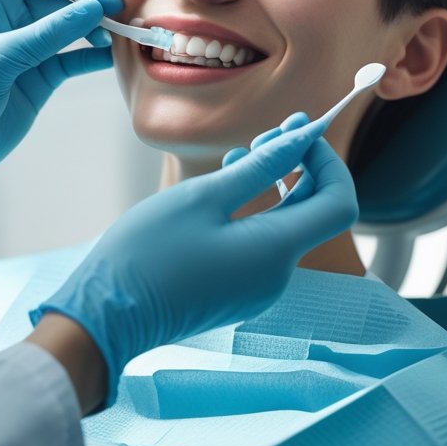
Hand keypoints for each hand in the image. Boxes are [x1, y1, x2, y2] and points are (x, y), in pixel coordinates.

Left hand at [0, 0, 121, 235]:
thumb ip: (48, 34)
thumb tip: (93, 8)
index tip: (109, 0)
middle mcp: (9, 18)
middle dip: (94, 4)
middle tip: (123, 20)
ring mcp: (26, 48)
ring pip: (72, 28)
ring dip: (97, 30)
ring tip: (120, 39)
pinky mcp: (37, 77)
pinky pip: (72, 59)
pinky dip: (92, 57)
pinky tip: (110, 59)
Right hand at [30, 115, 357, 403]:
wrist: (107, 315)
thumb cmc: (147, 253)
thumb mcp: (202, 198)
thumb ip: (259, 168)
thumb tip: (300, 138)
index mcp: (276, 250)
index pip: (339, 202)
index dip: (329, 160)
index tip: (300, 130)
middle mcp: (278, 274)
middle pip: (315, 212)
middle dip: (300, 166)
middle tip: (267, 133)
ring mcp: (258, 287)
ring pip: (286, 225)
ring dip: (275, 185)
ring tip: (237, 155)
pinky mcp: (238, 291)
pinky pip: (263, 244)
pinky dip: (255, 210)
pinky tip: (223, 191)